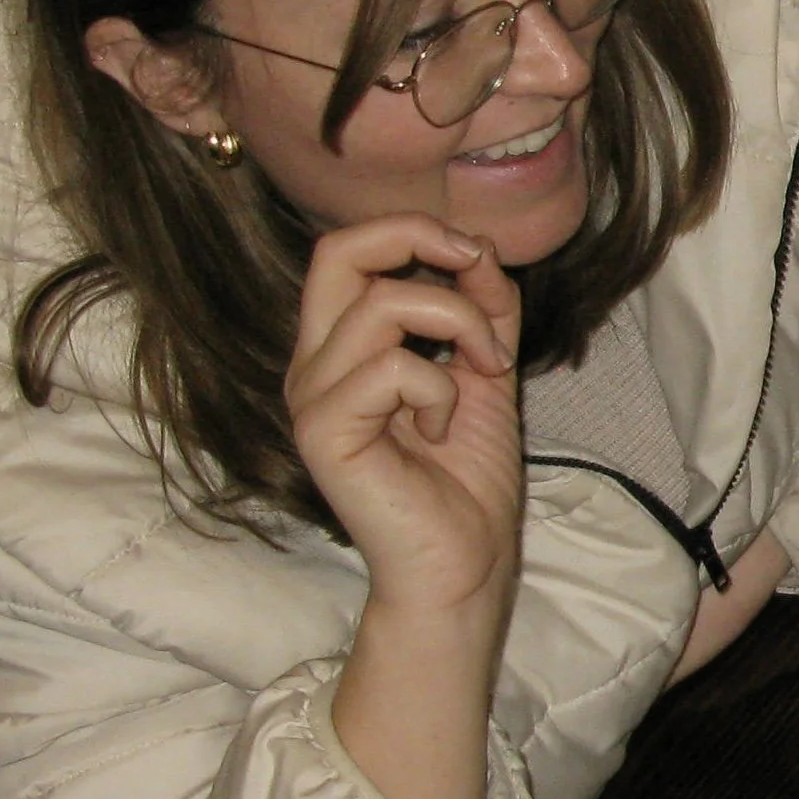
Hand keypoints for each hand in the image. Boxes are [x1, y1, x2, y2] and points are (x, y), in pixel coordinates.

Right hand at [286, 214, 522, 626]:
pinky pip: (392, 366)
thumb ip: (483, 309)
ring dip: (461, 325)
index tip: (475, 256)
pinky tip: (442, 428)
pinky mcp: (323, 431)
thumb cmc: (467, 479)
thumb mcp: (485, 371)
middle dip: (415, 237)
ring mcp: (312, 397)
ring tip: (483, 374)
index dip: (415, 232)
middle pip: (336, 252)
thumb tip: (478, 247)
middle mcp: (315, 364)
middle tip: (471, 263)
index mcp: (342, 347)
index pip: (349, 251)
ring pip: (384, 304)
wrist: (464, 565)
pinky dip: (441, 387)